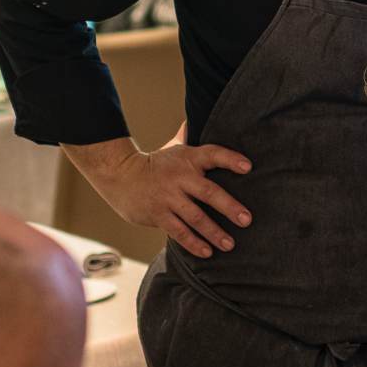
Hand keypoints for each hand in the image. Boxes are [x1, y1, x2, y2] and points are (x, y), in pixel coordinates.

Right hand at [70, 137, 253, 258]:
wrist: (118, 174)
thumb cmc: (154, 163)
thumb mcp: (173, 148)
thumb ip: (190, 138)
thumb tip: (201, 114)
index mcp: (188, 158)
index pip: (213, 154)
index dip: (231, 159)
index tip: (248, 167)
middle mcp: (180, 177)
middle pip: (209, 192)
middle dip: (229, 207)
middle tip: (246, 220)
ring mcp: (168, 198)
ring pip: (195, 217)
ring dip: (214, 232)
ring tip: (230, 244)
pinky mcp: (157, 214)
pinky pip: (178, 231)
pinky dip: (193, 243)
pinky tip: (207, 252)